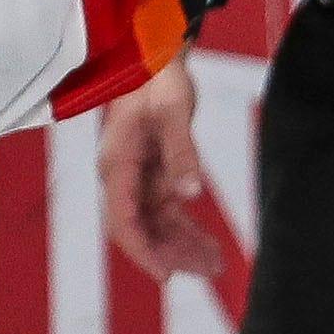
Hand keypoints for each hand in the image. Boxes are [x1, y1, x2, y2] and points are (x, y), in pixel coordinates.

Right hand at [98, 63, 225, 282]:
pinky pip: (167, 212)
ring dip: (182, 247)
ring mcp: (136, 179)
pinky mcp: (153, 176)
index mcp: (117, 165)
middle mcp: (121, 177)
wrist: (155, 58)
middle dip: (171, 255)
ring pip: (155, 226)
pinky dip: (187, 230)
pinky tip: (210, 246)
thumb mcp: (174, 113)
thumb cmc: (158, 80)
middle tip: (209, 271)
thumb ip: (182, 153)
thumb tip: (190, 193)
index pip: (123, 220)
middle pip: (140, 230)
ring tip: (217, 265)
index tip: (168, 275)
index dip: (143, 251)